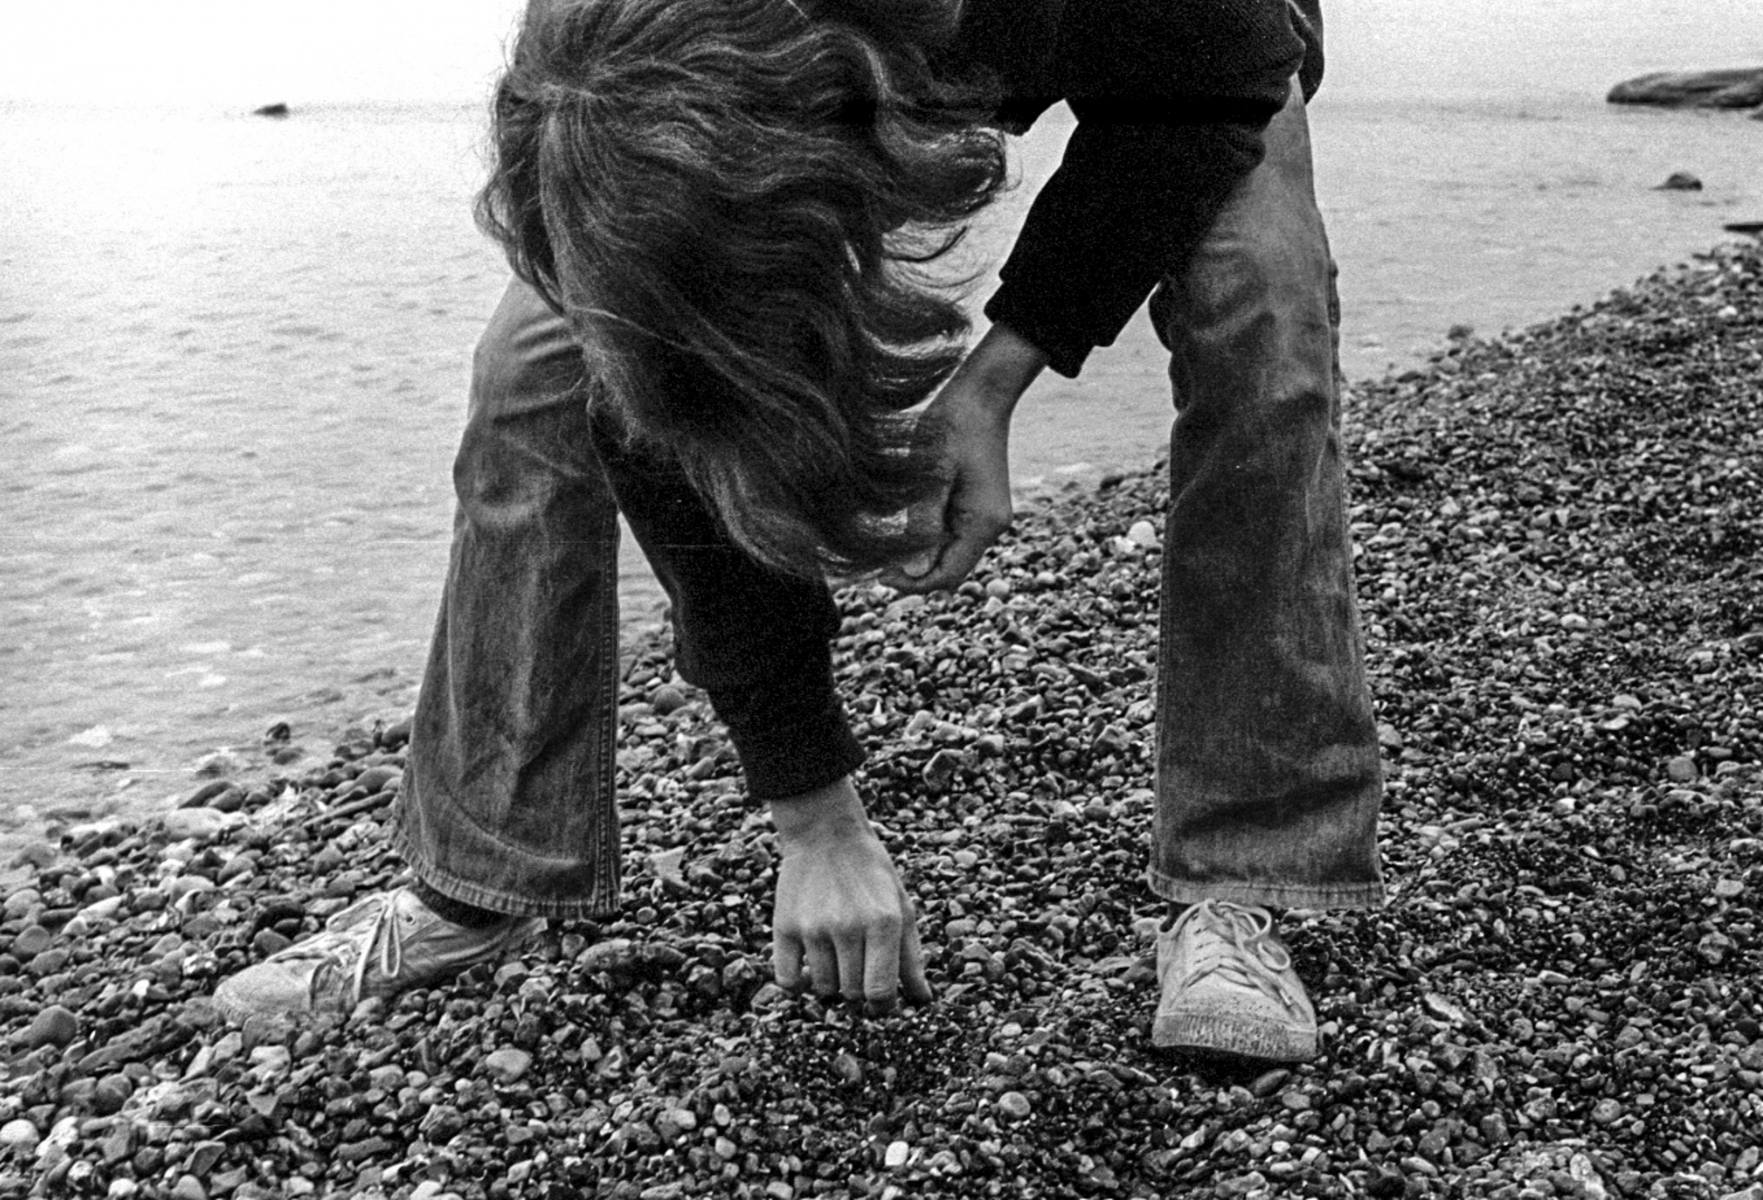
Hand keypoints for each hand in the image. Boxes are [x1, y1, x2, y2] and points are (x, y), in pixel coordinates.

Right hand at [770, 777, 930, 1012]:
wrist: (825, 833)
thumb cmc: (870, 872)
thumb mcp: (901, 907)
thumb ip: (912, 958)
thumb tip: (923, 1001)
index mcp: (884, 923)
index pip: (880, 992)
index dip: (882, 1005)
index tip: (880, 999)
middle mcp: (848, 928)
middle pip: (852, 994)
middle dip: (858, 992)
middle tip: (858, 972)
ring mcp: (813, 928)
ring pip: (823, 989)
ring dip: (831, 984)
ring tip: (836, 959)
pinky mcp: (785, 928)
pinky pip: (788, 981)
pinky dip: (798, 985)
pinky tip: (808, 971)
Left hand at [883, 322, 1048, 592]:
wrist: (980, 394)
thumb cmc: (952, 426)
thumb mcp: (931, 476)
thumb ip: (924, 525)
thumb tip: (914, 572)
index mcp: (984, 522)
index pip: (950, 575)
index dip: (915, 584)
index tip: (880, 578)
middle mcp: (992, 525)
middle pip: (951, 568)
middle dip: (916, 573)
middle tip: (877, 565)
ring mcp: (987, 515)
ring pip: (951, 553)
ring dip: (921, 556)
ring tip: (887, 547)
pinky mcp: (979, 504)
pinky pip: (953, 534)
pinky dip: (929, 538)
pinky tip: (907, 527)